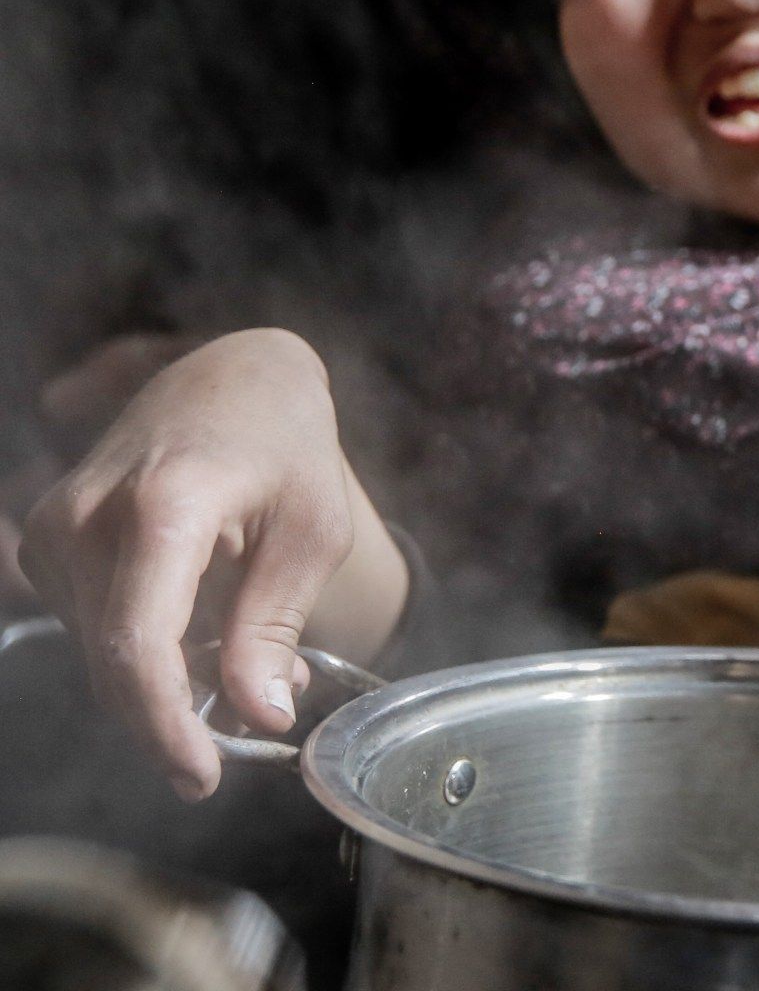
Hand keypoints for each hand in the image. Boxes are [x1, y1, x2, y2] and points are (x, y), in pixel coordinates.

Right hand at [17, 329, 406, 800]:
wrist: (232, 377)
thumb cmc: (285, 446)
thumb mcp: (312, 531)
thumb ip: (274, 628)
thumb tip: (261, 719)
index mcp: (164, 506)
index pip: (139, 644)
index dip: (164, 725)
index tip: (201, 777)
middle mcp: (89, 516)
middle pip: (118, 665)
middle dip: (189, 709)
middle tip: (272, 701)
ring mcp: (56, 528)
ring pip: (105, 656)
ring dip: (175, 677)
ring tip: (253, 645)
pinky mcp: (49, 542)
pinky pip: (97, 628)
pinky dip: (152, 647)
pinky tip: (208, 620)